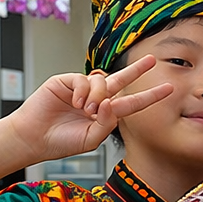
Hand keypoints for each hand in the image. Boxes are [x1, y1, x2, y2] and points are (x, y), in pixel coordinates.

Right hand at [5, 56, 174, 161]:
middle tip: (151, 60)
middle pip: (121, 79)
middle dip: (137, 69)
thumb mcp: (92, 139)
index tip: (168, 89)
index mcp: (105, 113)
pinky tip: (76, 102)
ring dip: (98, 95)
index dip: (150, 96)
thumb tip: (110, 103)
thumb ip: (107, 123)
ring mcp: (81, 89)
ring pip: (101, 81)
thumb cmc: (61, 141)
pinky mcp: (65, 81)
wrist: (34, 139)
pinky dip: (83, 91)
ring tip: (86, 109)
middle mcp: (96, 98)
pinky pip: (82, 79)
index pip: (132, 103)